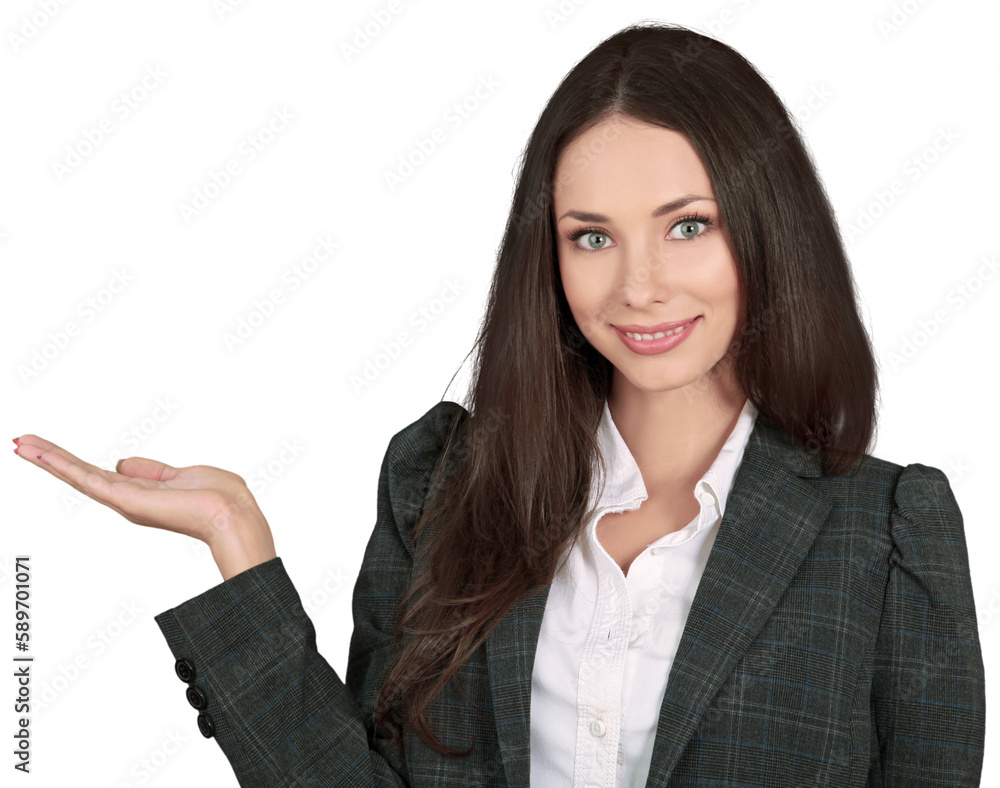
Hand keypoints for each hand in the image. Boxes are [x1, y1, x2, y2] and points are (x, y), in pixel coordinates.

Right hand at [13, 434, 276, 580]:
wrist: (231, 513)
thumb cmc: (218, 497)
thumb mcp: (180, 474)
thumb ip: (150, 470)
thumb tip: (121, 462)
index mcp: (141, 492)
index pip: (99, 473)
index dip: (73, 461)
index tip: (47, 447)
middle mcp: (127, 499)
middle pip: (80, 474)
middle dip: (51, 458)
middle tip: (20, 442)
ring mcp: (123, 500)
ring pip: (77, 475)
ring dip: (48, 458)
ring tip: (20, 443)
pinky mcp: (124, 499)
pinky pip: (87, 478)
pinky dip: (62, 464)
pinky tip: (41, 453)